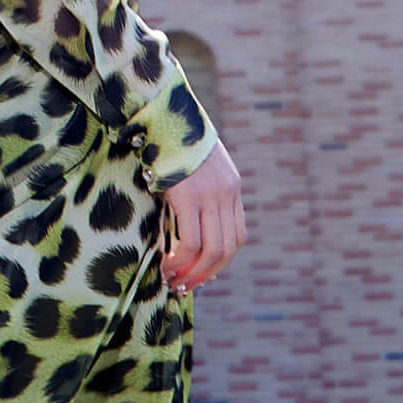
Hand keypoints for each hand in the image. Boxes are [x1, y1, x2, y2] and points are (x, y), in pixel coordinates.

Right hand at [159, 138, 245, 295]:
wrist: (165, 115)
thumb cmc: (173, 141)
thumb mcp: (197, 167)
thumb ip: (201, 191)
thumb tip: (186, 222)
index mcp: (233, 187)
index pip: (237, 236)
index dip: (221, 261)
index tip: (201, 275)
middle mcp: (227, 193)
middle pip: (227, 248)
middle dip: (207, 274)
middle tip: (186, 287)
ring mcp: (210, 195)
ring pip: (211, 250)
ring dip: (193, 273)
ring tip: (174, 282)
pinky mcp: (188, 196)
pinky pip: (190, 240)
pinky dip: (180, 259)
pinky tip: (167, 265)